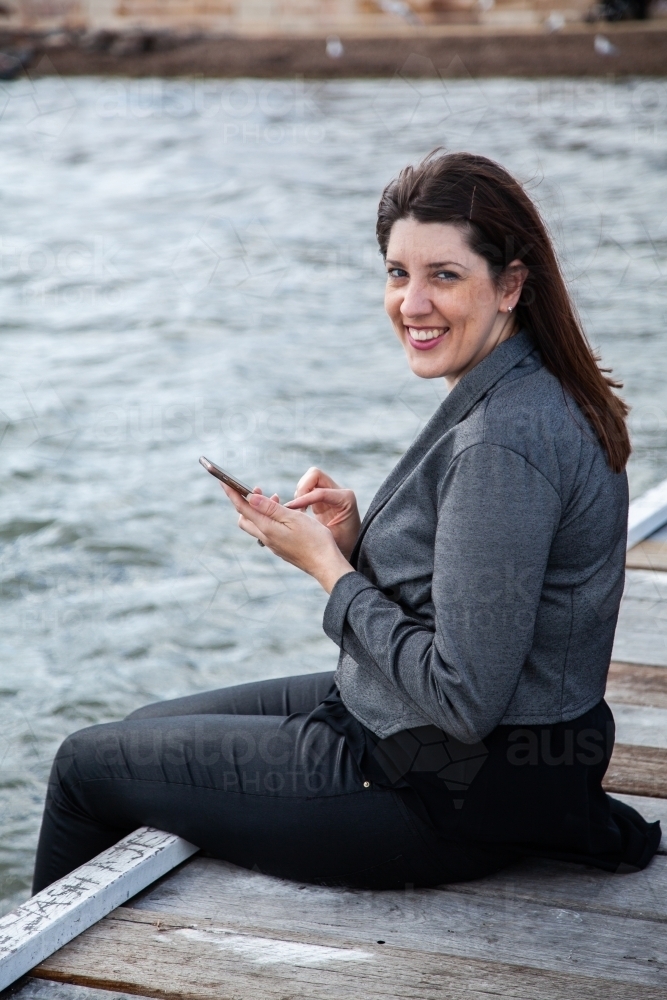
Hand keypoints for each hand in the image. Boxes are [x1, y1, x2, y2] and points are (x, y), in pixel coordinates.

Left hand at [221, 483, 353, 593]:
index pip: (243, 508)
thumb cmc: (314, 540)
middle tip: (259, 489)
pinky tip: (283, 514)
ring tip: (276, 498)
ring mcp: (273, 545)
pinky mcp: (280, 548)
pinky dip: (269, 519)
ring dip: (260, 510)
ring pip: (257, 525)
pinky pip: (267, 530)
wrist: (326, 565)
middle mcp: (266, 538)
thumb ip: (270, 508)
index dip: (232, 494)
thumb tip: (250, 497)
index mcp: (267, 529)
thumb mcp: (293, 518)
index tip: (223, 482)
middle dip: (246, 502)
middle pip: (245, 519)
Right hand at [283, 467, 360, 559]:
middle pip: (314, 474)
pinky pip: (307, 488)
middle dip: (302, 488)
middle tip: (297, 508)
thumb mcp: (331, 539)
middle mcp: (339, 491)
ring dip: (299, 492)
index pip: (320, 491)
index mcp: (346, 499)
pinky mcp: (322, 496)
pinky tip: (299, 511)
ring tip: (298, 511)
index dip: (303, 499)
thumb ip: (318, 529)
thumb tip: (301, 519)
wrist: (350, 547)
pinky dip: (299, 496)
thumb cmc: (343, 545)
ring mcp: (331, 491)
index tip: (291, 509)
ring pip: (309, 479)